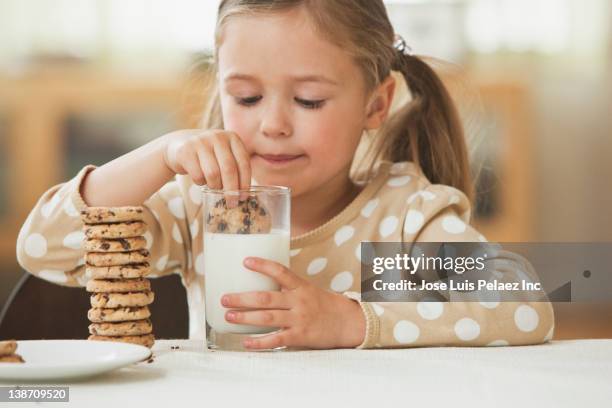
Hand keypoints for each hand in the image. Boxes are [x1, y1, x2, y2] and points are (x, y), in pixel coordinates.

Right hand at [162, 129, 250, 190]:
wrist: (180, 145)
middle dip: (231, 190)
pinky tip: (200, 180)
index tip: (243, 197)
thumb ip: (236, 168)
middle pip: (229, 169)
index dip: (245, 182)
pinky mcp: (186, 151)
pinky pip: (198, 175)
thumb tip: (243, 195)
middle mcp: (218, 137)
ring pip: (213, 173)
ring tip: (214, 187)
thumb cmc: (209, 156)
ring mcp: (201, 142)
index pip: (243, 163)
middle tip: (231, 202)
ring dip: (215, 186)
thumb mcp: (225, 155)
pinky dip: (200, 182)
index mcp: (232, 138)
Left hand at [221, 257, 365, 349]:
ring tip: (228, 316)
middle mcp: (298, 301)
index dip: (262, 266)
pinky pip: (276, 339)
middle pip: (266, 297)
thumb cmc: (325, 305)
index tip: (245, 261)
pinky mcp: (300, 336)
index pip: (280, 272)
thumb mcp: (309, 290)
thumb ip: (289, 289)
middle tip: (224, 298)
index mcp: (301, 286)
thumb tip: (263, 285)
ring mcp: (299, 319)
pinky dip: (260, 342)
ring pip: (267, 317)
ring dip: (245, 317)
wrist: (349, 323)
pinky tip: (246, 343)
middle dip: (242, 298)